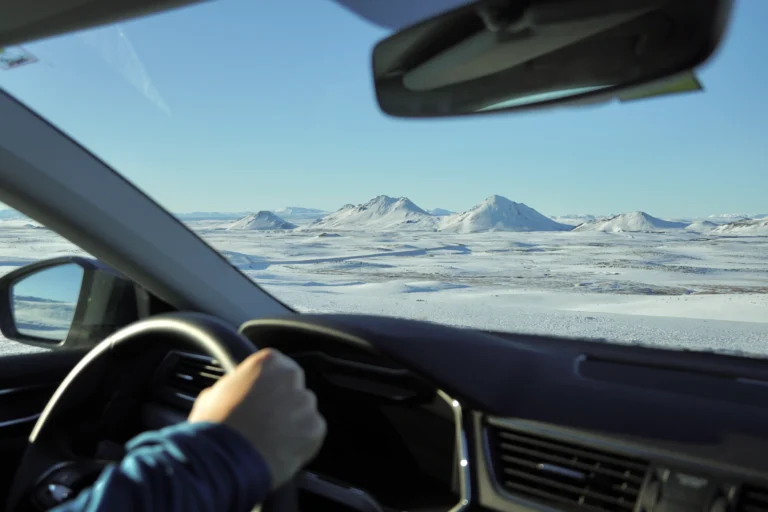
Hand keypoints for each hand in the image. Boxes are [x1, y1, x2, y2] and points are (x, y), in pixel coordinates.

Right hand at [188, 348, 325, 488]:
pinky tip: (281, 450)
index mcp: (268, 362)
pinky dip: (302, 442)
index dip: (269, 386)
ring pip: (305, 411)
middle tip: (267, 422)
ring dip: (294, 422)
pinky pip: (313, 433)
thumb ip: (233, 386)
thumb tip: (233, 392)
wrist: (222, 460)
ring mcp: (305, 403)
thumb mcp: (213, 395)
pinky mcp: (315, 429)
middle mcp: (291, 377)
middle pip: (294, 388)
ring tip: (272, 440)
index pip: (279, 367)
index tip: (262, 399)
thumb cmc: (214, 427)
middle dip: (284, 403)